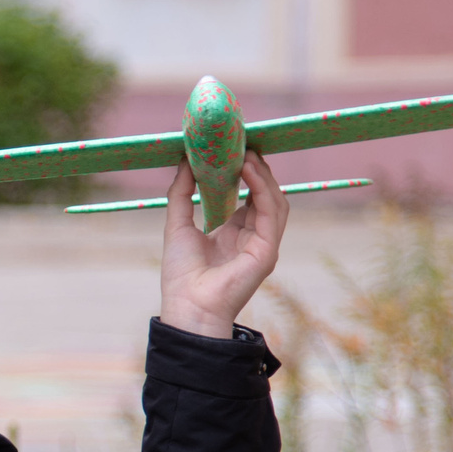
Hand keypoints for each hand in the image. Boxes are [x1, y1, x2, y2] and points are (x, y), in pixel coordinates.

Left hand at [159, 151, 287, 338]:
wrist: (187, 306)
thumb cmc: (181, 274)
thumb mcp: (177, 224)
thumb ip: (181, 193)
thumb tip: (185, 161)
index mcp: (234, 234)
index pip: (249, 198)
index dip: (245, 174)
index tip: (234, 151)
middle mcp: (252, 238)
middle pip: (265, 196)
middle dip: (257, 170)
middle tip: (244, 145)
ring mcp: (263, 245)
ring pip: (275, 201)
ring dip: (263, 175)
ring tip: (246, 154)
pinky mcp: (267, 250)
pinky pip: (272, 212)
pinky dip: (263, 189)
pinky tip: (249, 170)